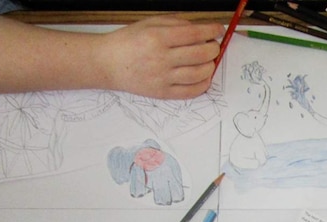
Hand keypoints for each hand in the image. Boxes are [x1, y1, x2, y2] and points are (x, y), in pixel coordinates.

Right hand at [97, 16, 224, 99]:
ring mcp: (163, 78)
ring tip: (208, 61)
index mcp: (158, 37)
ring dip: (210, 66)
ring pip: (199, 74)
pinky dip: (203, 84)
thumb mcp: (151, 23)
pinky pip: (191, 91)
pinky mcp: (163, 93)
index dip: (212, 31)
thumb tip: (203, 29)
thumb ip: (177, 23)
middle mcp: (162, 58)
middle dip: (213, 48)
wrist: (109, 63)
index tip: (218, 30)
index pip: (195, 34)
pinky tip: (204, 77)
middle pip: (201, 54)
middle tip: (213, 46)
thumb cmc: (130, 41)